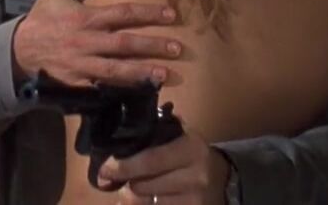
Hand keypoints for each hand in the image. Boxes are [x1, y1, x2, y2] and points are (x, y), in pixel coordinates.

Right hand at [12, 0, 180, 85]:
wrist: (19, 50)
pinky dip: (121, 89)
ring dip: (142, 72)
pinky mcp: (79, 83)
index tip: (171, 14)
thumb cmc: (43, 17)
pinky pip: (103, 86)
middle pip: (125, 43)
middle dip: (152, 46)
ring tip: (164, 74)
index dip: (148, 13)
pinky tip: (140, 91)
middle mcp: (87, 41)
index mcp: (85, 17)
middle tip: (178, 47)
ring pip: (116, 69)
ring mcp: (83, 64)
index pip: (123, 13)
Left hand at [100, 131, 229, 204]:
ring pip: (147, 202)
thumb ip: (157, 131)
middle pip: (144, 185)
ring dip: (134, 196)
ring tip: (133, 187)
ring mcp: (195, 199)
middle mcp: (196, 175)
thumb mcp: (181, 135)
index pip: (151, 160)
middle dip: (126, 182)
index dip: (124, 166)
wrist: (221, 179)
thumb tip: (120, 133)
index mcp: (190, 149)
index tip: (105, 168)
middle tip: (112, 178)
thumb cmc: (192, 153)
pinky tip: (146, 199)